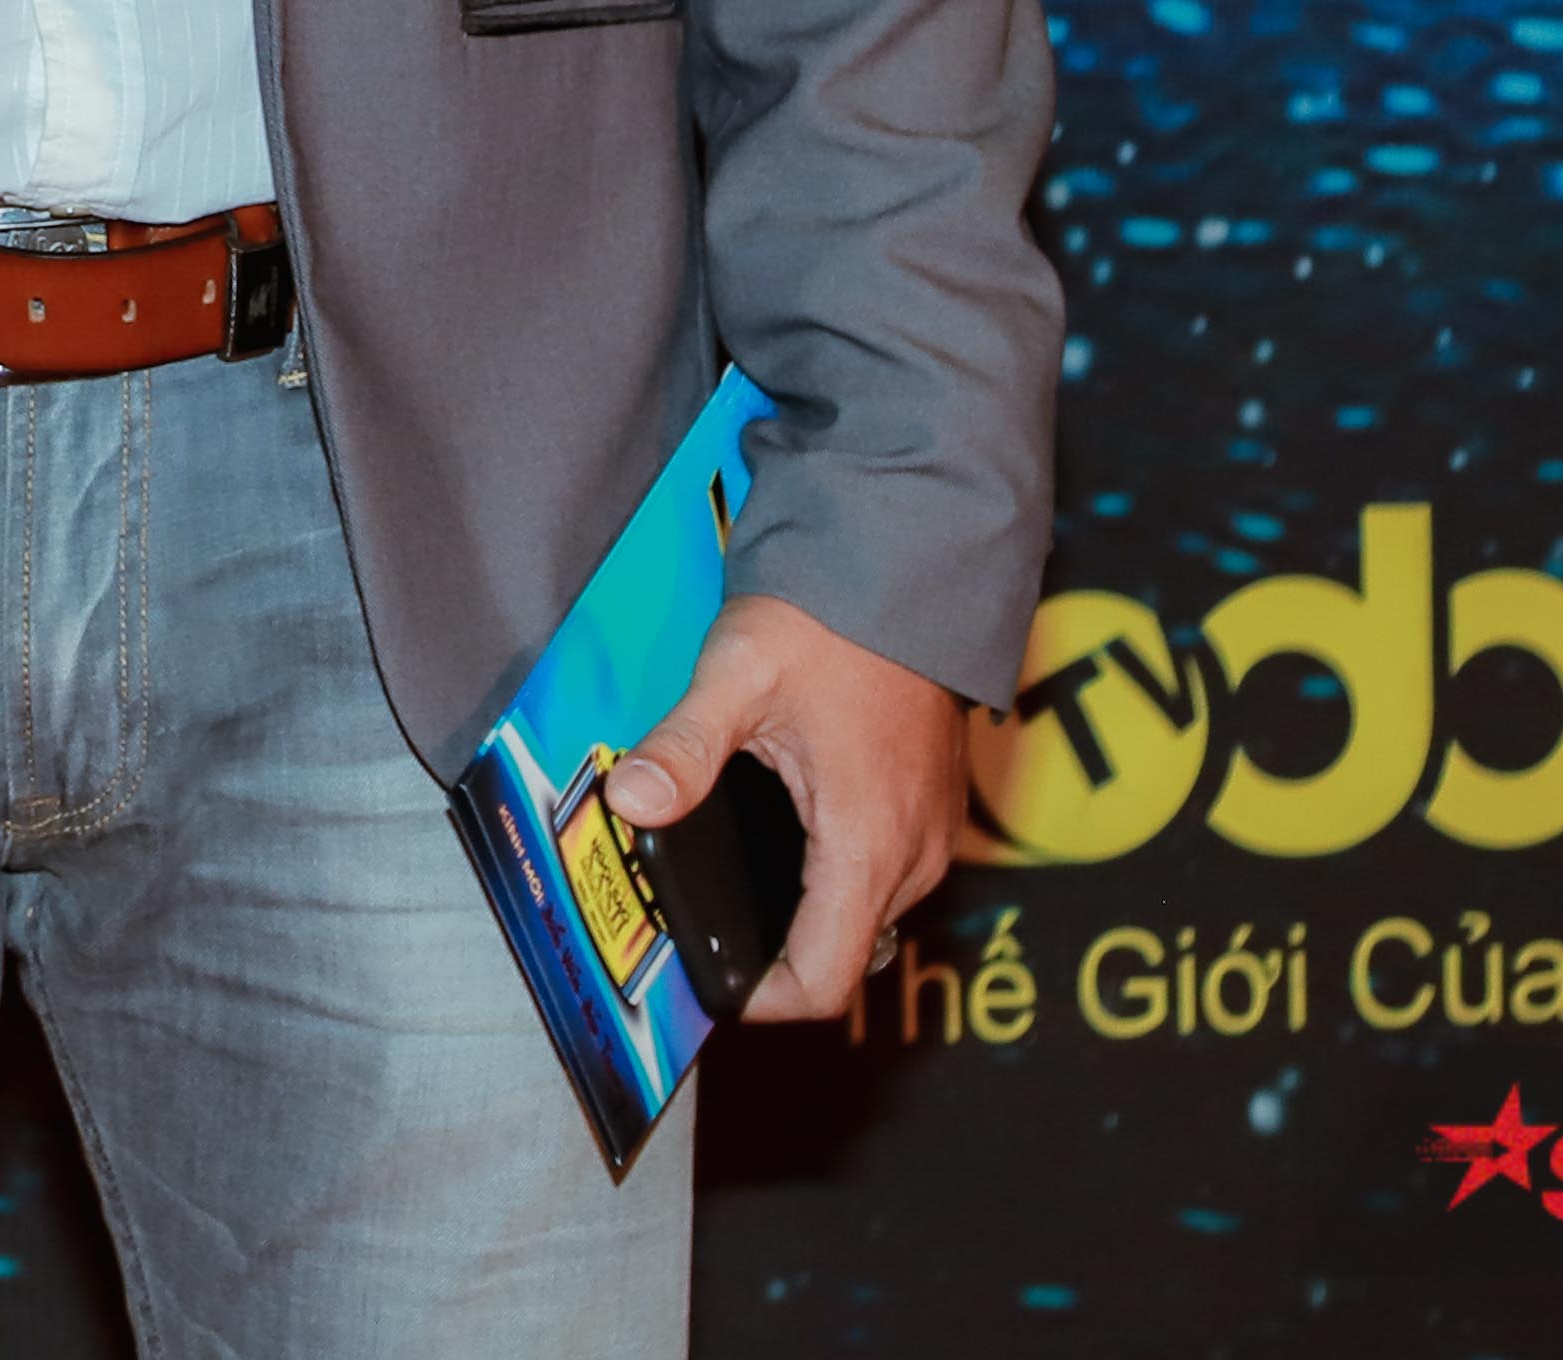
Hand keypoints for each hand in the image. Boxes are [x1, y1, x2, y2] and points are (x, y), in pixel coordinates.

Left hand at [602, 592, 962, 1026]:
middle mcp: (914, 855)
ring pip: (865, 916)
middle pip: (842, 954)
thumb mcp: (736, 677)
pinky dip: (834, 875)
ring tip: (730, 875)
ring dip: (804, 913)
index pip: (825, 981)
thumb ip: (683, 749)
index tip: (707, 983)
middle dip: (770, 953)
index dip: (762, 1001)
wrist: (906, 561)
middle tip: (695, 913)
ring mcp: (931, 833)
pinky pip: (884, 875)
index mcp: (870, 843)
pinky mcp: (933, 808)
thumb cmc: (826, 617)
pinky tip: (781, 836)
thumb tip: (629, 803)